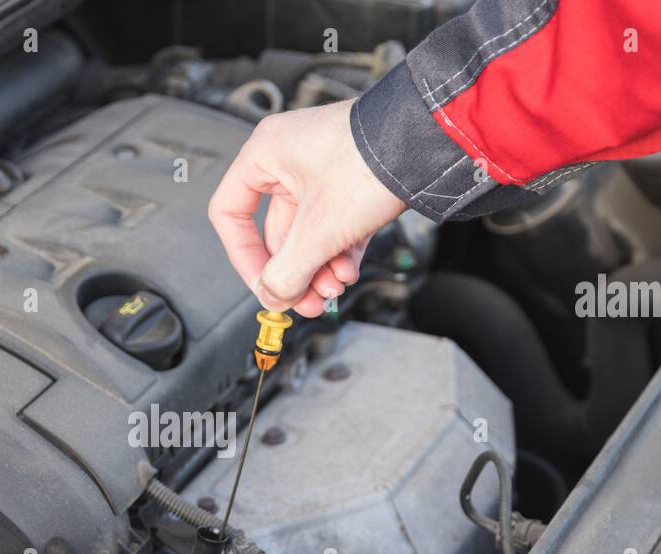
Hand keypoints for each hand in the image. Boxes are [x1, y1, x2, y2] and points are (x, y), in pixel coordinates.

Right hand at [208, 98, 406, 317]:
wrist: (429, 144)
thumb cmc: (371, 162)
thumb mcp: (318, 230)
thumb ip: (286, 271)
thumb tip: (273, 297)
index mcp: (266, 154)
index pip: (231, 214)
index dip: (243, 258)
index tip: (264, 286)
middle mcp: (290, 158)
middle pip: (276, 232)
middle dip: (295, 271)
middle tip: (305, 301)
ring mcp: (323, 169)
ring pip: (309, 232)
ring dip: (319, 267)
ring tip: (335, 286)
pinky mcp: (352, 181)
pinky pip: (335, 225)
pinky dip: (340, 252)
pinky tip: (349, 271)